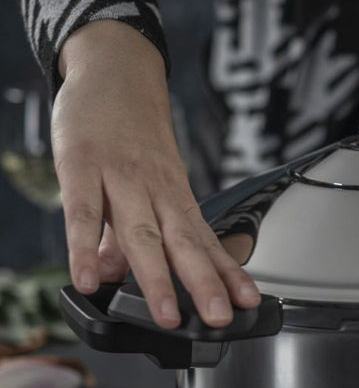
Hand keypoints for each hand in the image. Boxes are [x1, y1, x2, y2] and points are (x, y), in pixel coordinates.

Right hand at [53, 20, 260, 327]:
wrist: (116, 69)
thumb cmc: (133, 132)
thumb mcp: (142, 182)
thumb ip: (122, 235)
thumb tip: (109, 277)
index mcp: (175, 196)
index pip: (206, 242)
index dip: (228, 273)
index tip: (248, 302)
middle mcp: (157, 190)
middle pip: (184, 244)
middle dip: (204, 284)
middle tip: (220, 317)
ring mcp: (122, 178)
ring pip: (142, 234)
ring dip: (157, 277)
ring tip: (168, 314)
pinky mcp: (82, 165)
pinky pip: (84, 213)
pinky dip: (85, 247)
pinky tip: (88, 280)